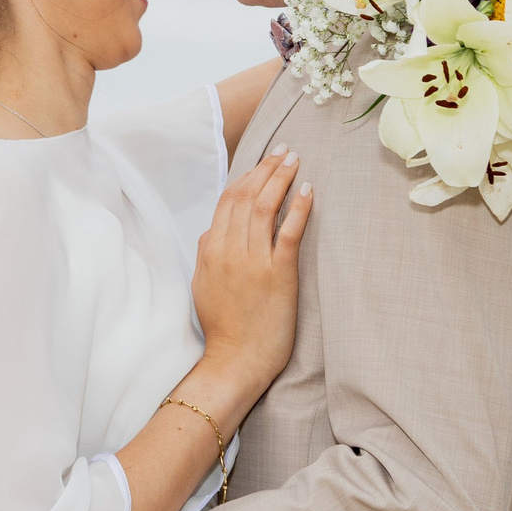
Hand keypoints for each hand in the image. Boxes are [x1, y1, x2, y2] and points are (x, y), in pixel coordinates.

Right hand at [190, 147, 310, 393]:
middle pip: (246, 196)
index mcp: (210, 250)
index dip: (247, 175)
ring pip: (264, 207)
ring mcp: (252, 261)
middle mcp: (228, 250)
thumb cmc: (223, 327)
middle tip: (284, 151)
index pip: (228, 200)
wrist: (235, 359)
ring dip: (281, 179)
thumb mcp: (203, 285)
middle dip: (266, 168)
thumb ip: (207, 254)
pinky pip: (288, 232)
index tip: (263, 161)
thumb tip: (212, 232)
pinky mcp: (277, 274)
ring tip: (295, 161)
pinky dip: (298, 207)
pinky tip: (308, 190)